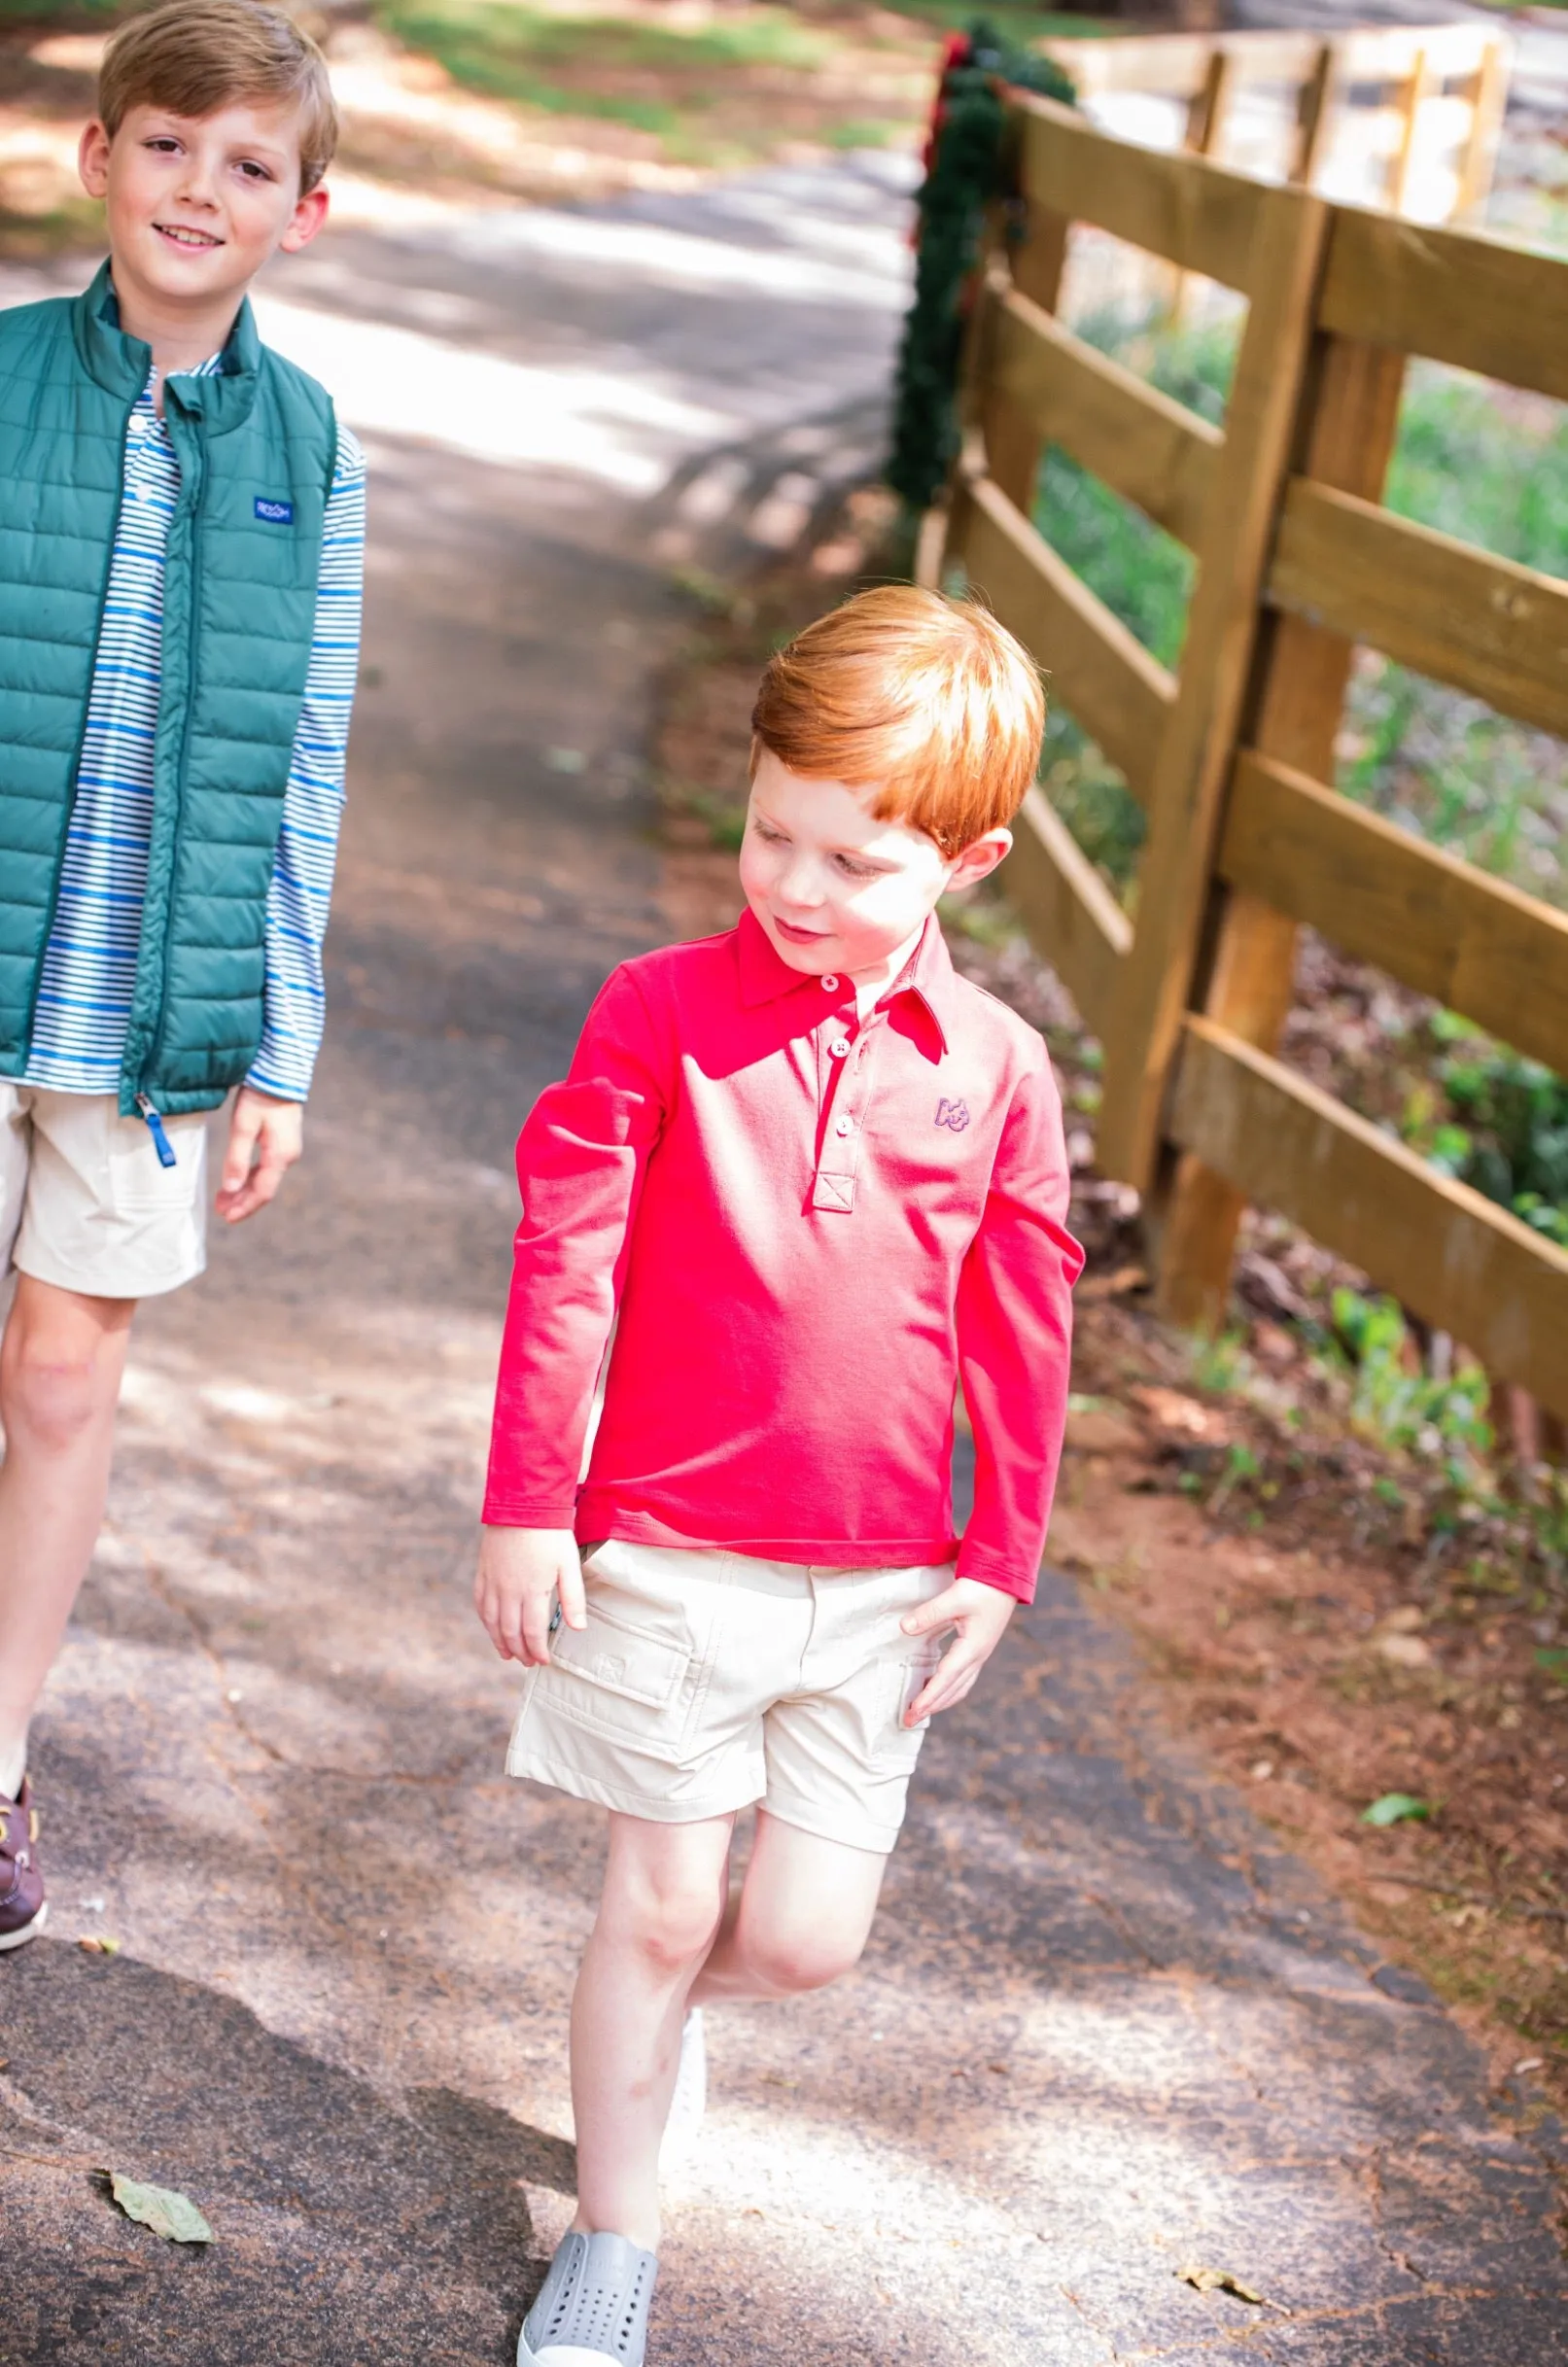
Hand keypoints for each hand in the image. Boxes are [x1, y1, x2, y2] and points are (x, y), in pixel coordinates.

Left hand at [217, 1088, 303, 1223]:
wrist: (279, 1071)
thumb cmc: (260, 1096)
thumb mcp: (243, 1126)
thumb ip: (237, 1159)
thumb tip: (230, 1189)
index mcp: (280, 1156)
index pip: (262, 1192)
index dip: (244, 1207)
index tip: (226, 1218)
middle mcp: (287, 1156)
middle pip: (264, 1188)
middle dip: (241, 1201)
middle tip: (220, 1210)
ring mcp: (286, 1149)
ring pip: (264, 1178)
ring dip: (243, 1190)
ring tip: (223, 1199)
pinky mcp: (282, 1141)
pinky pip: (266, 1167)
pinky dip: (249, 1176)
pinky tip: (236, 1179)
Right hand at [475, 1526, 586, 1664]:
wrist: (522, 1505)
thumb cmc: (551, 1534)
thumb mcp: (569, 1565)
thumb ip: (573, 1598)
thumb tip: (577, 1628)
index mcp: (532, 1592)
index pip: (533, 1633)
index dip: (538, 1651)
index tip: (544, 1661)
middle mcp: (509, 1592)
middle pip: (511, 1633)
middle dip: (521, 1652)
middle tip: (529, 1662)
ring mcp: (493, 1583)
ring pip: (492, 1623)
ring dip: (500, 1642)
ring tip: (508, 1655)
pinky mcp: (483, 1573)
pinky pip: (480, 1604)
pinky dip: (486, 1621)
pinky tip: (491, 1628)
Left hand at [901, 1577, 1016, 1722]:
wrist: (1006, 1580)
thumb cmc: (982, 1588)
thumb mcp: (954, 1598)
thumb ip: (929, 1614)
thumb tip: (904, 1628)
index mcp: (972, 1648)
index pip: (946, 1678)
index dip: (929, 1696)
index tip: (913, 1711)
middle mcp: (977, 1657)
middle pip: (952, 1690)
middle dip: (931, 1707)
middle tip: (909, 1721)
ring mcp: (980, 1655)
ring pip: (959, 1688)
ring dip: (940, 1702)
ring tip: (921, 1711)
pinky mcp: (978, 1650)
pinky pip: (963, 1679)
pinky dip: (948, 1690)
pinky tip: (936, 1688)